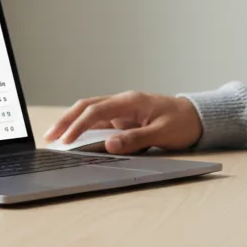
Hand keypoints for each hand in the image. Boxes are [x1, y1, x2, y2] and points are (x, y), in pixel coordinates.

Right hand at [43, 91, 202, 153]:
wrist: (198, 116)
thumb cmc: (183, 123)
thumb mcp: (162, 134)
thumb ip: (135, 139)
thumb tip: (109, 144)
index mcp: (130, 101)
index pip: (96, 111)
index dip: (78, 126)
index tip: (65, 141)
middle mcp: (123, 102)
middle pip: (86, 106)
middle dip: (66, 120)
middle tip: (48, 136)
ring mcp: (122, 109)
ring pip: (90, 111)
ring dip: (72, 122)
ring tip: (55, 137)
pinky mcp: (124, 117)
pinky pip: (99, 119)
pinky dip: (83, 126)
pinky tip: (74, 136)